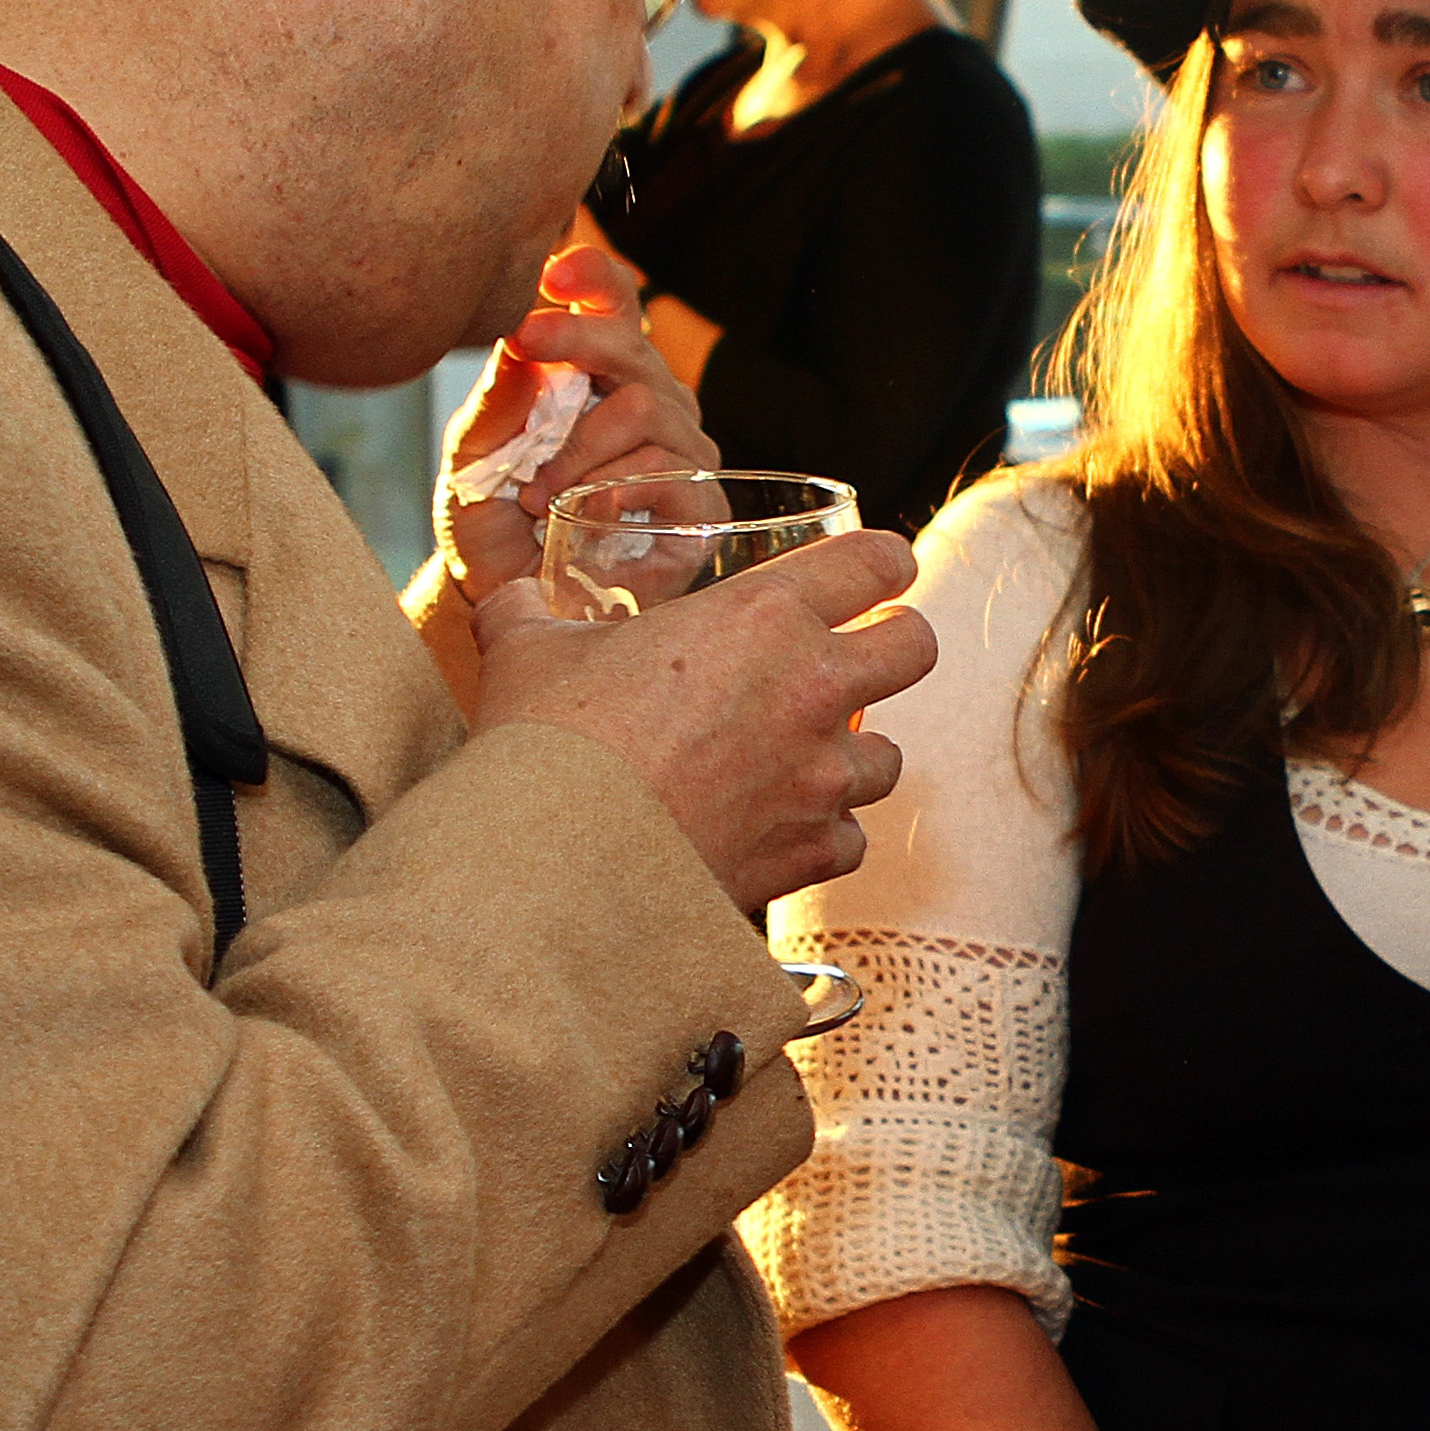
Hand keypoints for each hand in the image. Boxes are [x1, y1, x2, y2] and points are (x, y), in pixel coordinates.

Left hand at [434, 244, 724, 604]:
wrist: (509, 600)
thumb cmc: (493, 522)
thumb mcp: (472, 454)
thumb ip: (498, 399)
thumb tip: (518, 336)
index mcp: (601, 375)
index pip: (617, 301)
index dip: (594, 275)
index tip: (553, 271)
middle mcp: (652, 402)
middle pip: (633, 343)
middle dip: (575, 338)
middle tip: (526, 343)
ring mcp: (682, 453)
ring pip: (645, 407)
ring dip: (579, 449)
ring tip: (539, 494)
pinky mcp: (700, 506)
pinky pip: (668, 471)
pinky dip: (613, 489)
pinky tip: (582, 513)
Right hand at [469, 529, 929, 906]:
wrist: (547, 870)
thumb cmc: (544, 746)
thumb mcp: (527, 650)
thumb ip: (531, 611)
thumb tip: (511, 596)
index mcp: (761, 615)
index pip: (875, 560)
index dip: (880, 562)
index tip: (875, 571)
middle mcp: (812, 689)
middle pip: (917, 647)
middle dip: (893, 646)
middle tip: (854, 655)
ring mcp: (821, 778)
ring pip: (889, 755)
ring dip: (852, 754)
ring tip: (798, 757)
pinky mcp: (811, 853)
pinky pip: (849, 838)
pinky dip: (821, 834)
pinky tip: (775, 829)